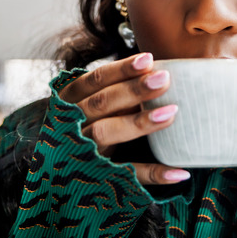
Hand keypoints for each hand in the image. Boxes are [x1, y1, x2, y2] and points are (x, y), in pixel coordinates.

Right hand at [58, 53, 189, 184]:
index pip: (95, 80)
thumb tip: (158, 72)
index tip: (149, 59)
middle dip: (133, 90)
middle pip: (101, 103)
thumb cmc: (86, 125)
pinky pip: (126, 175)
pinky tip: (180, 172)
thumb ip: (116, 91)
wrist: (55, 172)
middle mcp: (71, 123)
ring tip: (171, 113)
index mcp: (71, 100)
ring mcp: (81, 151)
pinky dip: (153, 174)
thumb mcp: (91, 105)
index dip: (121, 69)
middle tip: (165, 79)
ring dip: (138, 123)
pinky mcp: (96, 178)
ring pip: (105, 133)